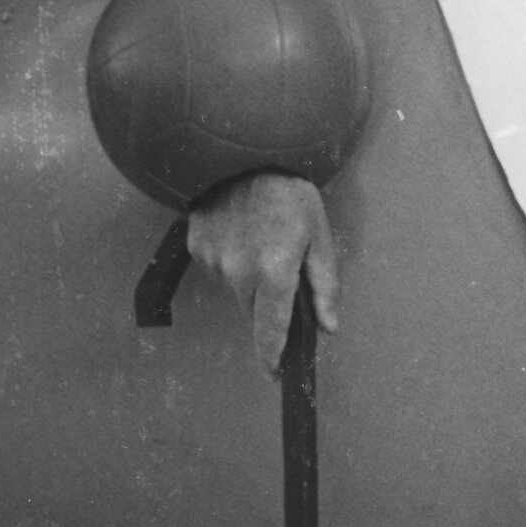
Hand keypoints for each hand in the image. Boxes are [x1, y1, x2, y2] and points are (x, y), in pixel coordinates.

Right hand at [185, 171, 339, 375]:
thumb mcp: (320, 235)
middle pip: (255, 310)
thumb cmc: (289, 192)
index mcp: (275, 270)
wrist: (243, 151)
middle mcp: (239, 271)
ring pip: (237, 290)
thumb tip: (328, 327)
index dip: (273, 356)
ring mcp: (214, 260)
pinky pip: (219, 270)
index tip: (276, 375)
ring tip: (263, 239)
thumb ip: (324, 286)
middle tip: (283, 268)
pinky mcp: (197, 248)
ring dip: (250, 279)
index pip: (272, 329)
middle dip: (270, 303)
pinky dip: (232, 260)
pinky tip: (242, 231)